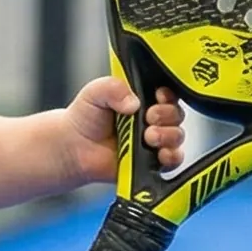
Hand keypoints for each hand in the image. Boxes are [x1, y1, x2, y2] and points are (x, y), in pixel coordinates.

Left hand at [63, 77, 187, 185]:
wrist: (74, 148)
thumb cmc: (85, 119)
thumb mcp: (95, 92)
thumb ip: (114, 88)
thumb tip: (134, 102)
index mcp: (143, 98)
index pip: (168, 93)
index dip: (167, 95)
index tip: (157, 96)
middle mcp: (152, 119)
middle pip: (176, 114)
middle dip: (166, 115)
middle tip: (148, 117)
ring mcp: (154, 141)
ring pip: (177, 136)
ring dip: (168, 135)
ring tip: (149, 136)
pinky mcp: (153, 162)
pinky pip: (174, 160)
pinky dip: (172, 156)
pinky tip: (160, 153)